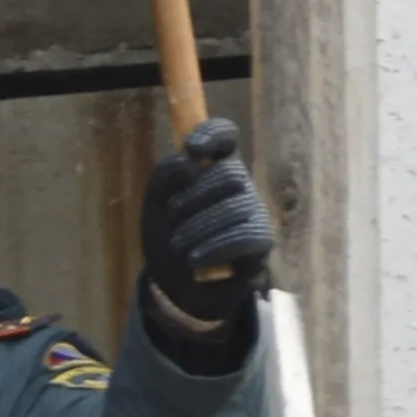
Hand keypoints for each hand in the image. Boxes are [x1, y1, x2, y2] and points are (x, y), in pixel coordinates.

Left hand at [138, 119, 274, 352]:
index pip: (224, 136)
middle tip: (172, 215)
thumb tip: (190, 161)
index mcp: (213, 166)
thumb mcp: (155, 202)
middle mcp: (240, 185)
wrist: (175, 281)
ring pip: (237, 206)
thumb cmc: (167, 232)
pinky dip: (216, 247)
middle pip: (230, 173)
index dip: (212, 135)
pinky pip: (247, 237)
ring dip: (199, 227)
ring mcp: (254, 213)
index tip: (191, 148)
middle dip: (195, 195)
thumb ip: (166, 174)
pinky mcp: (261, 243)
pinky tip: (194, 260)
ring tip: (178, 244)